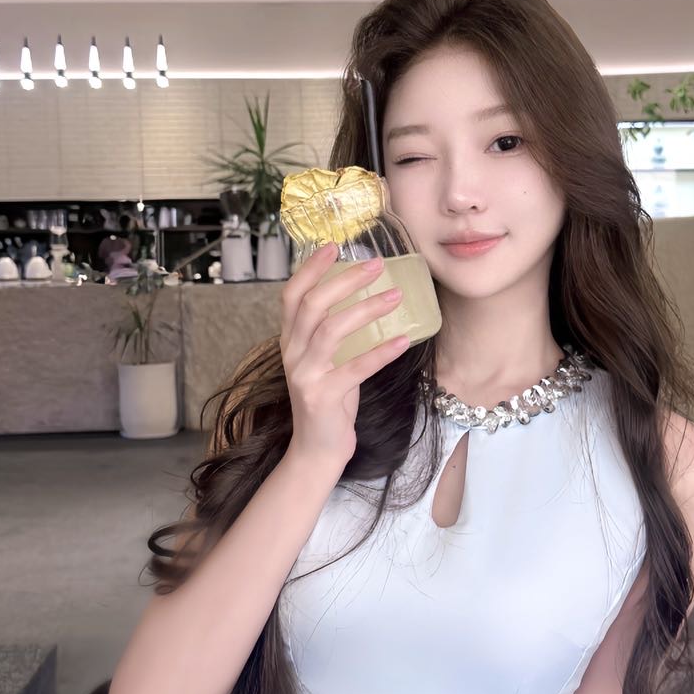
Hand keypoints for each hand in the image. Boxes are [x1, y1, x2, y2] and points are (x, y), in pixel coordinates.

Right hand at [279, 240, 408, 470]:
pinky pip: (355, 369)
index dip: (310, 268)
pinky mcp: (323, 397)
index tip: (334, 245)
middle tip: (377, 265)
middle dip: (345, 280)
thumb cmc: (329, 399)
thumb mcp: (325, 360)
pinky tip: (403, 339)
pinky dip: (381, 352)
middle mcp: (292, 353)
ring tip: (396, 296)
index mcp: (290, 340)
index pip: (292, 295)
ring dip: (366, 309)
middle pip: (313, 305)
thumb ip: (332, 331)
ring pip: (331, 330)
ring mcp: (305, 375)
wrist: (318, 449)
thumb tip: (366, 294)